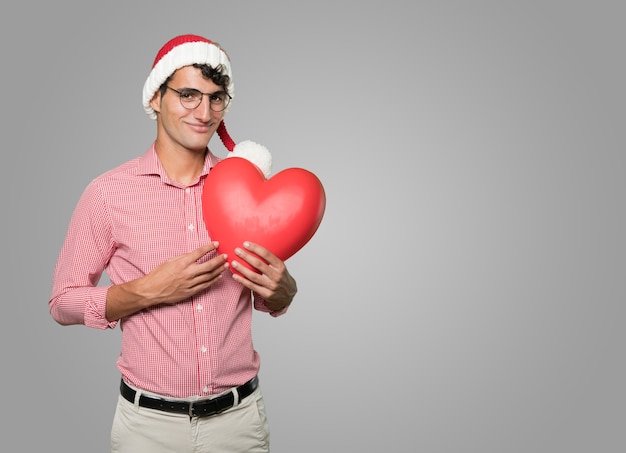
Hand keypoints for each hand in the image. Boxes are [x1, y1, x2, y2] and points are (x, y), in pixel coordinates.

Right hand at [107, 242, 228, 319]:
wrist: (151, 290)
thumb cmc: (158, 274)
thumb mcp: (169, 261)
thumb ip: (183, 258)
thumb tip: (194, 255)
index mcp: (182, 263)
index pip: (199, 253)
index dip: (209, 247)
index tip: (216, 243)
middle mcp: (187, 273)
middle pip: (208, 266)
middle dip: (219, 260)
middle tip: (226, 256)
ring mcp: (189, 283)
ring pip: (208, 276)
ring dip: (218, 270)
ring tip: (225, 265)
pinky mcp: (190, 292)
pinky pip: (204, 286)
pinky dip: (213, 281)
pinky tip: (218, 277)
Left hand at [231, 242, 296, 311]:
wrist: (288, 295)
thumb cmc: (281, 278)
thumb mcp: (280, 267)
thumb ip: (270, 260)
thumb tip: (254, 248)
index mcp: (280, 266)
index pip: (267, 254)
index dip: (255, 248)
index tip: (246, 244)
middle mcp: (277, 276)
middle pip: (258, 264)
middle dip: (246, 256)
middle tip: (237, 251)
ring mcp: (271, 286)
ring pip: (253, 276)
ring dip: (242, 269)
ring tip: (233, 263)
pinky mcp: (266, 294)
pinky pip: (252, 286)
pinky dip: (242, 280)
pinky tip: (235, 276)